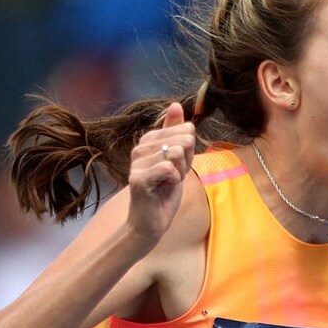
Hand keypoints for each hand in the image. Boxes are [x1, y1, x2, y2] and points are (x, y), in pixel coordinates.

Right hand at [126, 103, 195, 244]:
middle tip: (173, 177)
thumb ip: (176, 134)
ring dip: (179, 173)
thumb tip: (176, 105)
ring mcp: (137, 163)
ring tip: (167, 183)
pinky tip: (164, 188)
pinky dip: (173, 180)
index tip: (177, 167)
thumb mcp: (178, 160)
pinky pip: (168, 168)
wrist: (151, 222)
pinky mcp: (138, 179)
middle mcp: (140, 148)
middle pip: (183, 141)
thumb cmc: (164, 191)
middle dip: (186, 162)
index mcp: (149, 140)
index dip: (190, 152)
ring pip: (176, 154)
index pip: (185, 131)